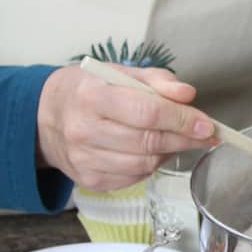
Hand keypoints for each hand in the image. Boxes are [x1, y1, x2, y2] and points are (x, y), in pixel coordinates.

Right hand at [36, 65, 215, 189]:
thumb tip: (187, 94)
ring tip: (176, 139)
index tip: (206, 124)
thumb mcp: (119, 72)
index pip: (147, 112)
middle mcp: (83, 130)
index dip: (182, 120)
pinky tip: (152, 151)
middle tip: (204, 134)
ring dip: (169, 153)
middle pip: (148, 142)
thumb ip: (157, 80)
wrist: (45, 116)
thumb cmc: (88, 90)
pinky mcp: (88, 179)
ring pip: (144, 164)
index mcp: (91, 96)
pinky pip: (133, 178)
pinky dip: (151, 166)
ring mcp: (83, 159)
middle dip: (184, 139)